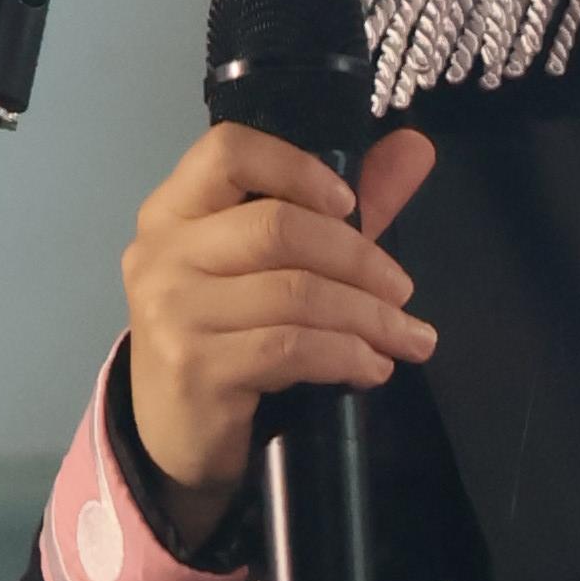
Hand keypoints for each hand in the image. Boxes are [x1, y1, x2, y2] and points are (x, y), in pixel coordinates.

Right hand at [121, 121, 437, 535]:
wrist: (177, 433)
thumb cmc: (229, 337)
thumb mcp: (274, 268)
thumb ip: (339, 210)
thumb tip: (415, 147)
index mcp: (174, 210)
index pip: (227, 152)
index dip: (298, 168)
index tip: (352, 205)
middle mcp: (163, 251)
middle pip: (278, 227)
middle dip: (358, 259)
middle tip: (403, 292)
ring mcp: (173, 310)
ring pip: (295, 294)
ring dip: (368, 318)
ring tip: (407, 339)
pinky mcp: (196, 366)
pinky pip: (291, 348)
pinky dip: (346, 356)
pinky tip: (372, 367)